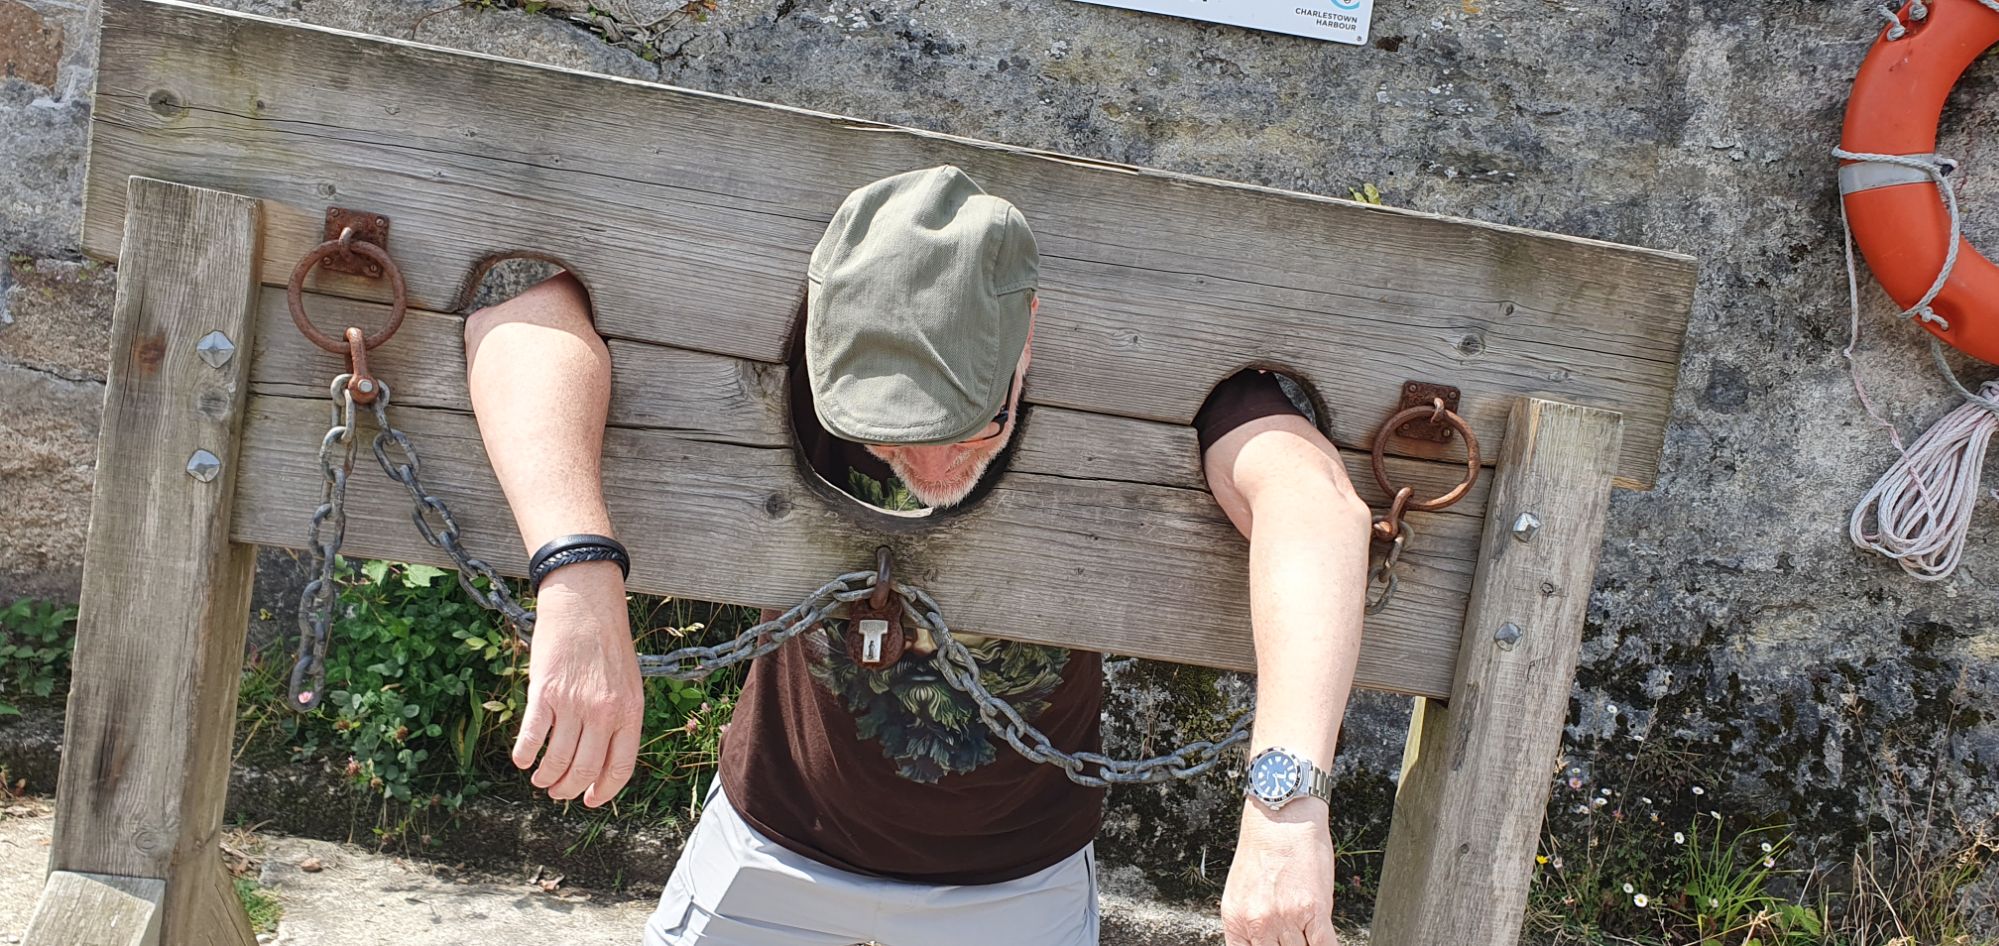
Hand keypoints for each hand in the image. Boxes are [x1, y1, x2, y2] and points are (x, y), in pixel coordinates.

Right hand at [511, 560, 644, 807]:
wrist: (585, 603)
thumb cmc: (608, 642)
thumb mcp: (628, 682)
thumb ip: (619, 718)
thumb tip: (604, 757)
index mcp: (630, 711)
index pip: (620, 767)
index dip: (603, 791)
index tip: (589, 800)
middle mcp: (604, 712)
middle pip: (585, 769)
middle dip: (568, 789)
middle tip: (558, 792)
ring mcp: (573, 703)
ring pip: (557, 759)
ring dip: (546, 777)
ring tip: (540, 780)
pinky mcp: (545, 692)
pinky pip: (532, 736)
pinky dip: (525, 755)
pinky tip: (523, 760)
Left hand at [1221, 797, 1339, 945]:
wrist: (1282, 819)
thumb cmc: (1264, 849)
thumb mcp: (1242, 891)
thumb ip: (1250, 923)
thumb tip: (1262, 943)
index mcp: (1236, 920)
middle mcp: (1257, 922)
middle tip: (1293, 940)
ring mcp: (1285, 918)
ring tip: (1306, 935)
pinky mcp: (1313, 910)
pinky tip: (1323, 942)